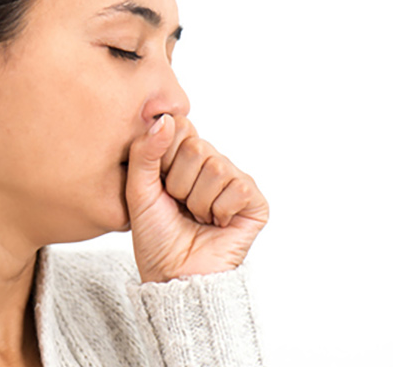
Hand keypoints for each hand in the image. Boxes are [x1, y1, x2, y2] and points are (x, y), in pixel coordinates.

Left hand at [125, 114, 268, 282]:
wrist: (173, 274)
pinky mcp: (254, 202)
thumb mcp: (138, 190)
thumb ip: (145, 152)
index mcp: (185, 157)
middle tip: (179, 206)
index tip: (160, 185)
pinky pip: (238, 188)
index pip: (180, 127)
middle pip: (197, 147)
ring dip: (198, 201)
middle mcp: (212, 163)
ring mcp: (235, 181)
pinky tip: (216, 224)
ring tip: (196, 218)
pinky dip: (220, 211)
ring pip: (217, 168)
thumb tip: (166, 119)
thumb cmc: (155, 235)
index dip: (164, 158)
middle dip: (179, 184)